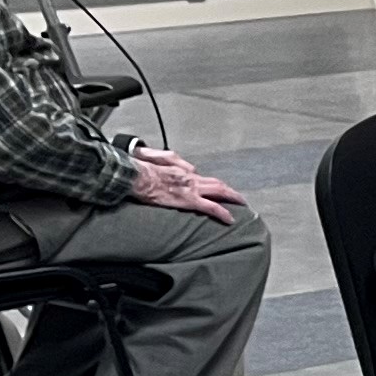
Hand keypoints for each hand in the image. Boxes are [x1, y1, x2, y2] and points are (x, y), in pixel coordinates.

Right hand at [127, 145, 245, 222]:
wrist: (133, 175)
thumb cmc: (140, 168)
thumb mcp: (156, 156)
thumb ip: (173, 161)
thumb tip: (188, 168)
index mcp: (181, 170)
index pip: (201, 176)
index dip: (209, 184)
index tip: (215, 190)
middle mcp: (190, 178)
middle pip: (216, 183)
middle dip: (229, 191)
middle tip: (239, 198)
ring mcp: (190, 189)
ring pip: (218, 192)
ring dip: (232, 198)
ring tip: (241, 205)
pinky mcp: (187, 200)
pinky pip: (210, 207)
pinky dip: (222, 213)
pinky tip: (230, 219)